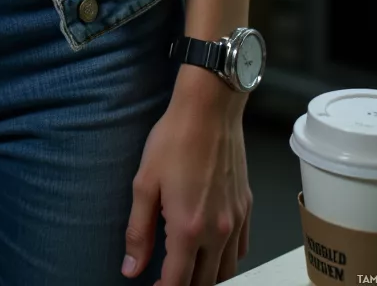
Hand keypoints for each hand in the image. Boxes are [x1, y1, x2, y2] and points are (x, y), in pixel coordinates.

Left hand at [122, 72, 251, 285]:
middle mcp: (217, 231)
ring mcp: (235, 220)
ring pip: (227, 271)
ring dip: (207, 277)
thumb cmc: (174, 140)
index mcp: (188, 228)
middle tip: (167, 277)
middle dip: (184, 285)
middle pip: (205, 282)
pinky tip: (212, 249)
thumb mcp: (144, 183)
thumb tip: (131, 267)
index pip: (178, 282)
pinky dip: (227, 259)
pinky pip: (241, 249)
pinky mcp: (246, 207)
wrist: (209, 109)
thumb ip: (137, 231)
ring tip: (188, 268)